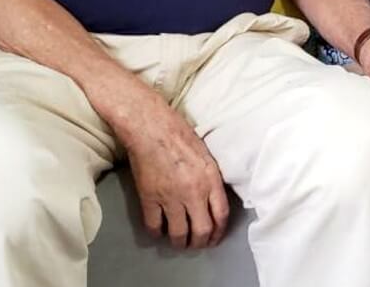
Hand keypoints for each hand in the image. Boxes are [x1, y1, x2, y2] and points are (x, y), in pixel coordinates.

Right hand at [106, 86, 229, 249]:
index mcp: (210, 179)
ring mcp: (170, 197)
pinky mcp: (149, 198)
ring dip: (180, 242)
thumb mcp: (206, 155)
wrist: (151, 126)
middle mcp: (193, 192)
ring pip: (178, 233)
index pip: (221, 215)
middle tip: (197, 243)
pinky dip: (157, 233)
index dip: (219, 231)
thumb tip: (213, 200)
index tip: (214, 237)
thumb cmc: (179, 134)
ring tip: (179, 241)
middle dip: (201, 242)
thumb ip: (211, 179)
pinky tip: (159, 230)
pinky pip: (154, 226)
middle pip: (201, 230)